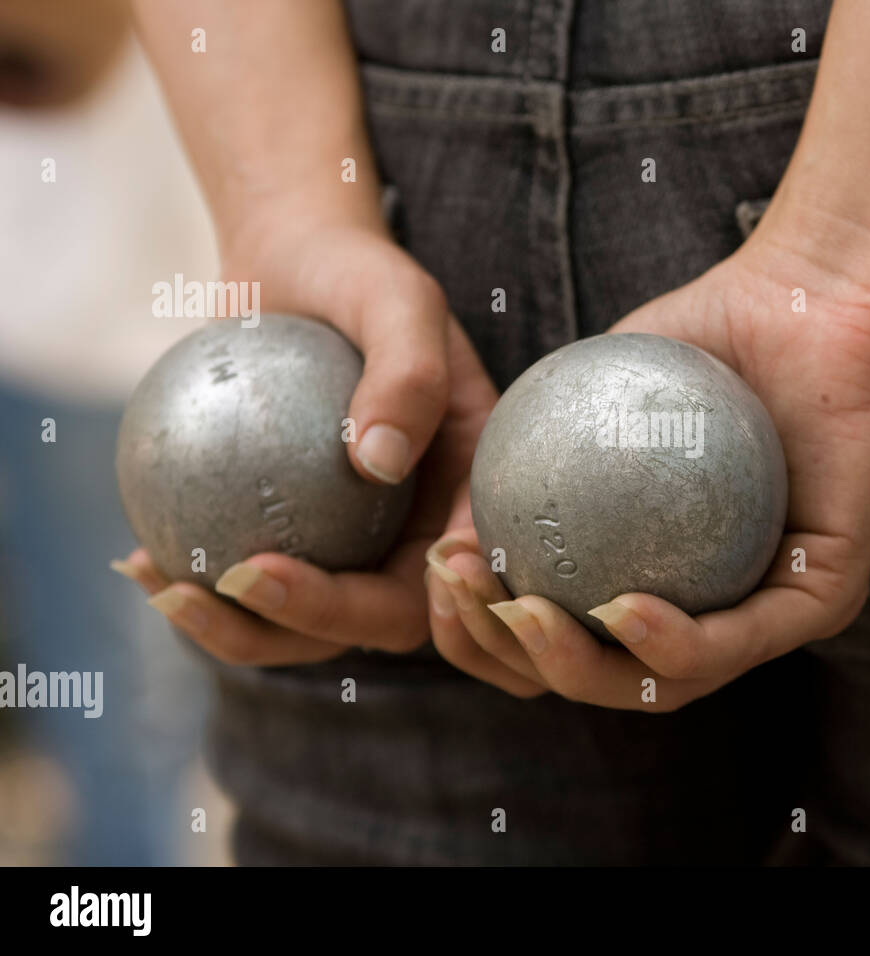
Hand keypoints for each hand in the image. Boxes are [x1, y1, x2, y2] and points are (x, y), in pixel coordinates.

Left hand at [114, 225, 498, 665]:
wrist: (295, 263)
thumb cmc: (357, 273)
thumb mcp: (397, 298)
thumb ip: (407, 372)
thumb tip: (380, 463)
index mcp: (468, 496)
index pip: (462, 572)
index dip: (434, 604)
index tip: (359, 574)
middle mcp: (418, 535)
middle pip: (384, 619)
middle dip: (315, 622)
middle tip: (240, 580)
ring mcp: (353, 547)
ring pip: (308, 624)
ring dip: (241, 630)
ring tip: (169, 590)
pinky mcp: (290, 541)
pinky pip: (249, 584)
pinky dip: (200, 592)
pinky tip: (141, 562)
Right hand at [425, 222, 869, 707]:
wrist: (808, 289)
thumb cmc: (701, 336)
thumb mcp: (585, 403)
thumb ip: (525, 470)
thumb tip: (448, 540)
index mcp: (652, 578)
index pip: (560, 634)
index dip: (488, 630)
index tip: (440, 572)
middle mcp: (707, 608)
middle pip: (603, 676)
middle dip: (518, 659)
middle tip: (467, 598)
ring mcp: (767, 611)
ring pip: (668, 681)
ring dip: (581, 667)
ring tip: (525, 616)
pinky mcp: (823, 598)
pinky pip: (741, 640)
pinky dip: (675, 644)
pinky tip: (620, 612)